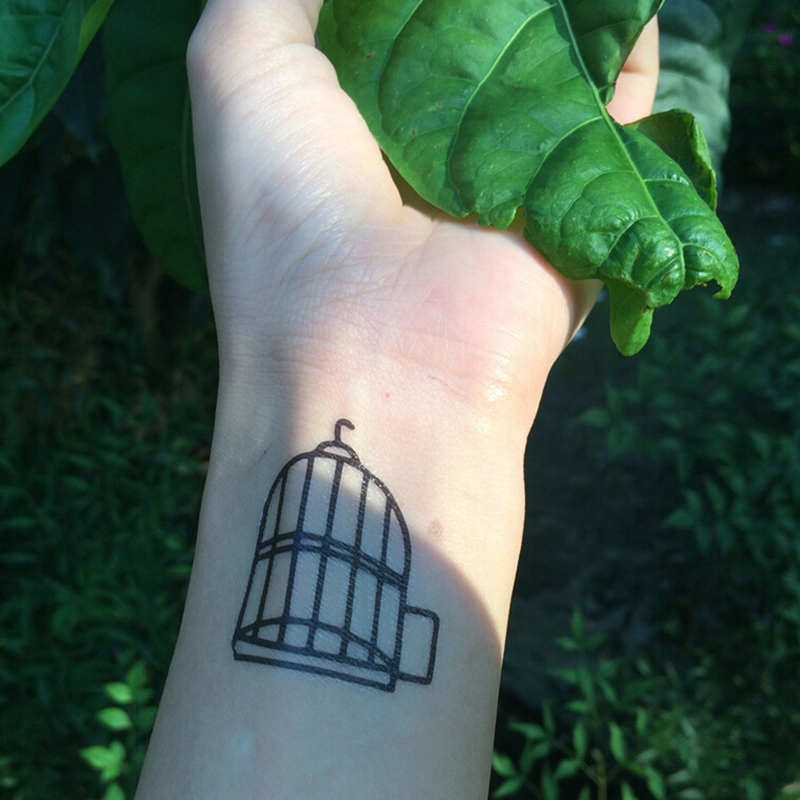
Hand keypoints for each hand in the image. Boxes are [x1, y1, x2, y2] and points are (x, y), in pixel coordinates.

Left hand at [187, 0, 659, 433]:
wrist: (376, 362)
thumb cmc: (286, 213)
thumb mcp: (239, 66)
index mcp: (348, 108)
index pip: (388, 10)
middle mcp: (428, 137)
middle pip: (474, 24)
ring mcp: (506, 168)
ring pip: (549, 55)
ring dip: (556, 9)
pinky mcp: (576, 197)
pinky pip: (617, 106)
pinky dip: (628, 48)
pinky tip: (625, 5)